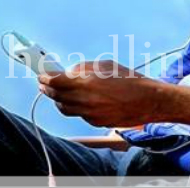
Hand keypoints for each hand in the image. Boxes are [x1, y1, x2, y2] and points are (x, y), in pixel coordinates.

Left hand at [37, 60, 167, 126]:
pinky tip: (80, 100)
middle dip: (47, 88)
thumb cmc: (130, 80)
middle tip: (44, 83)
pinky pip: (78, 114)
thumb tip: (70, 72)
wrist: (148, 101)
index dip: (45, 77)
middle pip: (56, 96)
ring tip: (58, 93)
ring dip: (58, 99)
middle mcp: (85, 100)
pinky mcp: (94, 122)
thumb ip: (85, 68)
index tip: (41, 75)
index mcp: (87, 82)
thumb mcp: (106, 66)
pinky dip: (75, 106)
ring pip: (64, 108)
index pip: (56, 81)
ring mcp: (89, 113)